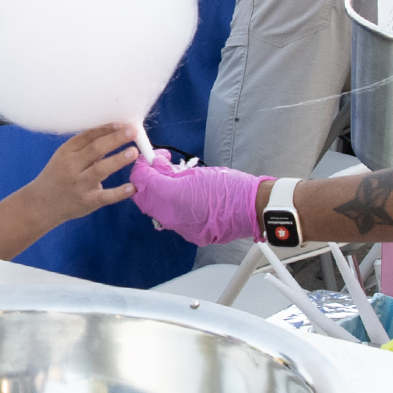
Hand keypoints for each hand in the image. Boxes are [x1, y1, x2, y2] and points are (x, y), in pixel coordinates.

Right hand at [34, 124, 140, 226]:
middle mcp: (72, 166)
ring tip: (134, 152)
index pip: (88, 136)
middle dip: (115, 139)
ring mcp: (79, 185)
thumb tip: (116, 133)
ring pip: (100, 170)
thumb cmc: (59, 175)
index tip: (123, 123)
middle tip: (133, 131)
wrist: (41, 204)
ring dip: (118, 160)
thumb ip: (88, 148)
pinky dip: (119, 193)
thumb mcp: (66, 158)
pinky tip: (132, 188)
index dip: (106, 128)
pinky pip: (105, 196)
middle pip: (95, 149)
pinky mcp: (87, 201)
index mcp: (67, 151)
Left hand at [127, 150, 262, 246]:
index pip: (141, 181)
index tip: (150, 158)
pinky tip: (185, 197)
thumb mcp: (197, 173)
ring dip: (158, 195)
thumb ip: (171, 172)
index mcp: (171, 196)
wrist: (251, 210)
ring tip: (174, 181)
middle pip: (143, 199)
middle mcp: (170, 216)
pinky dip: (172, 207)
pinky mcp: (189, 234)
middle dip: (146, 182)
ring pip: (156, 210)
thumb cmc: (230, 188)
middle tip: (159, 168)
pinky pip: (171, 219)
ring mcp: (179, 228)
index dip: (141, 167)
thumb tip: (157, 167)